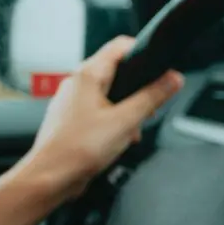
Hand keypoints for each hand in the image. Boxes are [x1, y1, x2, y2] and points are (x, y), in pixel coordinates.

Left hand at [25, 36, 183, 198]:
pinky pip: (98, 111)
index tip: (161, 69)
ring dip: (125, 110)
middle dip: (137, 90)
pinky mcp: (70, 118)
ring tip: (129, 131)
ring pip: (108, 94)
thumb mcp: (126, 121)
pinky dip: (111, 122)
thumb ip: (152, 97)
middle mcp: (76, 83)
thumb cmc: (78, 149)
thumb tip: (173, 79)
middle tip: (147, 109)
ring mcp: (71, 101)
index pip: (120, 46)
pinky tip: (115, 141)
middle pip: (116, 72)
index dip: (144, 53)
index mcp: (88, 75)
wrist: (50, 177)